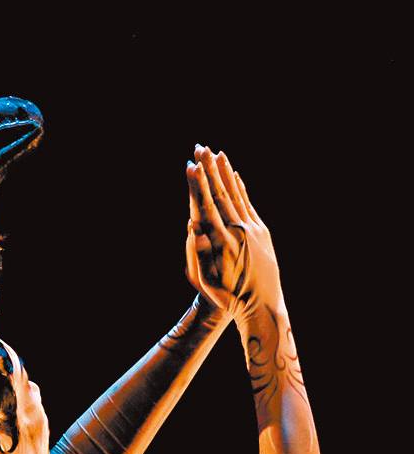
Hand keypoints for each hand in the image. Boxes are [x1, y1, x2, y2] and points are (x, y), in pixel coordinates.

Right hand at [185, 146, 280, 316]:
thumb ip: (199, 254)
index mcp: (223, 241)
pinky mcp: (262, 232)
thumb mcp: (206, 282)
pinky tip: (235, 175)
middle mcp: (239, 230)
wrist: (262, 305)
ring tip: (217, 153)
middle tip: (201, 147)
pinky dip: (241, 188)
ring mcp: (253, 229)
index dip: (198, 184)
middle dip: (210, 169)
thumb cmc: (227, 298)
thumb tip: (193, 225)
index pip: (207, 205)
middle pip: (222, 193)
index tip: (190, 165)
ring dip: (225, 173)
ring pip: (236, 194)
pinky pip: (248, 204)